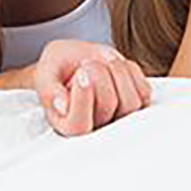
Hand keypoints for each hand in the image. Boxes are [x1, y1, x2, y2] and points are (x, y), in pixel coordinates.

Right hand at [32, 39, 151, 136]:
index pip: (78, 126)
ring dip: (118, 72)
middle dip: (98, 73)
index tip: (80, 73)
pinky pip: (144, 92)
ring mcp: (118, 119)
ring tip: (101, 62)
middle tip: (86, 63)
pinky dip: (131, 71)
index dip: (83, 99)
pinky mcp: (137, 105)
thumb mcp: (45, 73)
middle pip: (108, 105)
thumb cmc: (58, 70)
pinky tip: (115, 65)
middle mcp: (94, 128)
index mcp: (66, 125)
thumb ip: (49, 90)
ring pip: (131, 103)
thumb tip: (61, 106)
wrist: (75, 61)